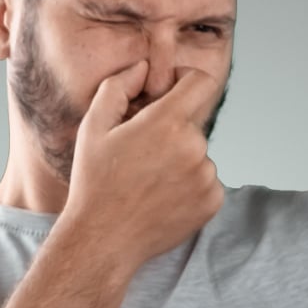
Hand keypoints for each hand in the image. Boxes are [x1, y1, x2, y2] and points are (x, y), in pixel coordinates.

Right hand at [62, 60, 226, 265]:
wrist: (104, 239)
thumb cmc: (95, 182)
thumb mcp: (94, 127)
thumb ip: (118, 87)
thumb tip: (142, 68)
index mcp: (167, 122)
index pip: (201, 81)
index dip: (185, 80)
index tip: (170, 92)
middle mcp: (194, 147)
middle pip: (193, 123)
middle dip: (172, 131)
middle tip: (141, 155)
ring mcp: (207, 176)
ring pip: (198, 155)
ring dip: (180, 161)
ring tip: (148, 182)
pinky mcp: (214, 201)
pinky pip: (206, 181)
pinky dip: (189, 186)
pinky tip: (161, 198)